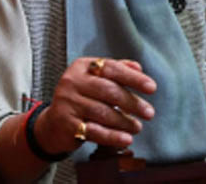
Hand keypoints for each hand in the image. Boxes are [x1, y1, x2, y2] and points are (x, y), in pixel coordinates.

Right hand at [33, 58, 156, 153]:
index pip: (112, 68)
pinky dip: (113, 136)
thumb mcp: (97, 78)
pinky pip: (94, 131)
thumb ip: (118, 70)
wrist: (53, 124)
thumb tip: (139, 68)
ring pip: (102, 112)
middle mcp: (72, 82)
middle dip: (132, 103)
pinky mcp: (66, 124)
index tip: (152, 88)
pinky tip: (126, 139)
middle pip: (109, 91)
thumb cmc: (82, 97)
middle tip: (149, 112)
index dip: (134, 78)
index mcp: (82, 67)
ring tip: (138, 127)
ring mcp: (67, 103)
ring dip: (124, 121)